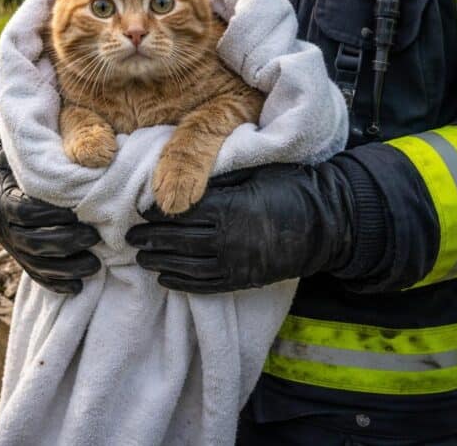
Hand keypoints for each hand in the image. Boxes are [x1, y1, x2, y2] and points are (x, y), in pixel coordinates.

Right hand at [0, 115, 100, 293]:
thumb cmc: (21, 169)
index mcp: (3, 199)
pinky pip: (36, 276)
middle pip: (32, 241)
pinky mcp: (20, 259)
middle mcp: (3, 227)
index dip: (49, 214)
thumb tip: (82, 151)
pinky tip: (79, 287)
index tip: (76, 213)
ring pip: (35, 263)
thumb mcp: (26, 159)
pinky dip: (56, 284)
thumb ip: (46, 159)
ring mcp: (11, 246)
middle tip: (94, 237)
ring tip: (95, 265)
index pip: (24, 211)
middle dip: (65, 242)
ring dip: (66, 267)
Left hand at [126, 163, 353, 292]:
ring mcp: (236, 263)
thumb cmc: (289, 187)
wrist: (327, 223)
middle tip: (129, 236)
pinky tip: (164, 277)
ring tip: (141, 257)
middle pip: (177, 240)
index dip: (156, 213)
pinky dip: (181, 282)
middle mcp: (228, 239)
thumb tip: (180, 178)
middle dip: (150, 238)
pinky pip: (205, 285)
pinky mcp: (243, 280)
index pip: (181, 212)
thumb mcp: (253, 172)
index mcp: (229, 208)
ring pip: (186, 265)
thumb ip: (217, 178)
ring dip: (159, 261)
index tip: (140, 210)